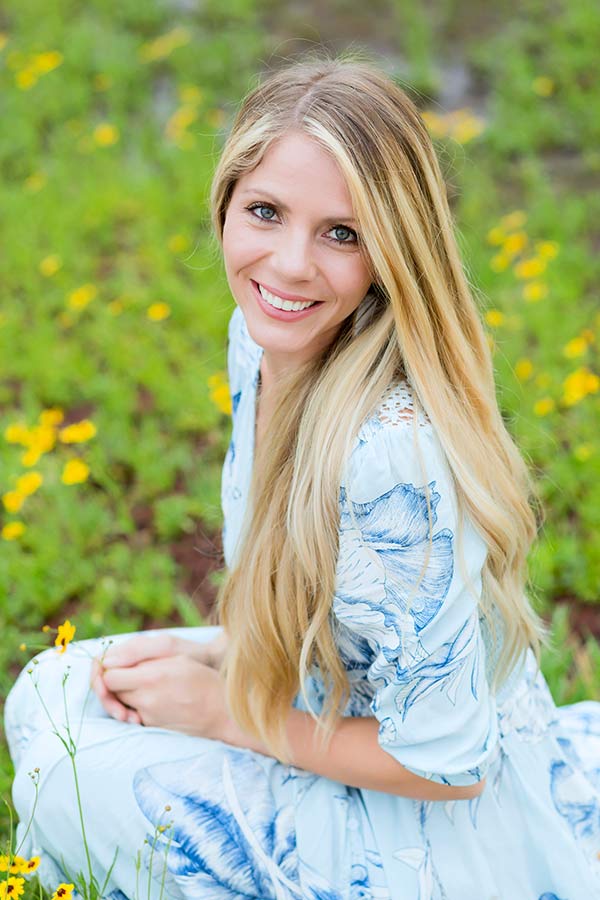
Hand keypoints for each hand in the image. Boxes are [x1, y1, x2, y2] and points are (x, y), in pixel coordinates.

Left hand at [90, 632, 225, 726]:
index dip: (106, 669)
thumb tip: (110, 662)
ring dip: (126, 694)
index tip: (113, 664)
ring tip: (142, 684)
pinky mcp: (152, 728)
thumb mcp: (176, 657)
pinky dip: (137, 706)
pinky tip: (152, 698)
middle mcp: (146, 700)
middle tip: (127, 672)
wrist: (222, 712)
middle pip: (111, 691)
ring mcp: (148, 717)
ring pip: (121, 704)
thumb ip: (142, 658)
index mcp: (151, 677)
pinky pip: (135, 714)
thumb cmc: (202, 679)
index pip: (108, 676)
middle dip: (115, 681)